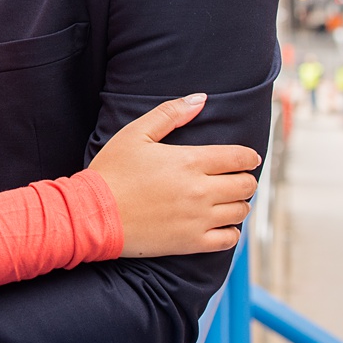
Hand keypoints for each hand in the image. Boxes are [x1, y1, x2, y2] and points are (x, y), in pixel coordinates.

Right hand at [89, 93, 261, 257]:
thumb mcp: (135, 134)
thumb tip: (200, 99)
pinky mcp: (193, 242)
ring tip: (224, 200)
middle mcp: (201, 190)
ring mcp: (199, 218)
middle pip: (246, 185)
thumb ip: (170, 114)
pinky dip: (231, 231)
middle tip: (234, 179)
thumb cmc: (112, 171)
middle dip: (245, 179)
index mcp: (190, 161)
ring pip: (241, 211)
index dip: (249, 157)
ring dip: (237, 204)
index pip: (239, 158)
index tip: (248, 159)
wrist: (94, 213)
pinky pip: (230, 240)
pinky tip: (219, 224)